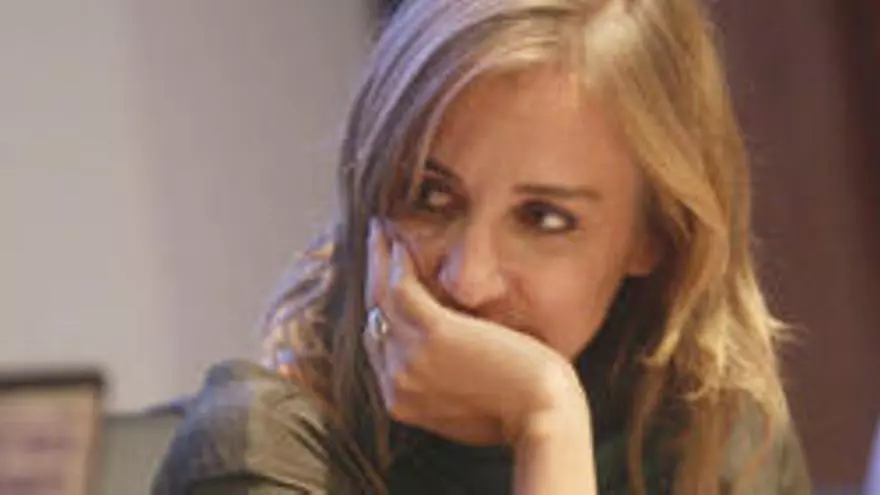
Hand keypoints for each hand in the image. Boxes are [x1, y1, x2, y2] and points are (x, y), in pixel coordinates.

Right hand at [363, 220, 587, 445]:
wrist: (542, 418)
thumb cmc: (522, 414)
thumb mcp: (469, 406)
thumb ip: (444, 383)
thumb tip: (445, 358)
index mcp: (402, 401)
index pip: (378, 348)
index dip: (379, 313)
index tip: (382, 285)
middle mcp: (396, 382)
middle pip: (372, 321)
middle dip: (371, 282)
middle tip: (374, 248)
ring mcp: (409, 359)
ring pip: (379, 299)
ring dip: (376, 261)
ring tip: (379, 232)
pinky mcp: (434, 334)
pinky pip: (400, 289)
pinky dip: (394, 264)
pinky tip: (398, 244)